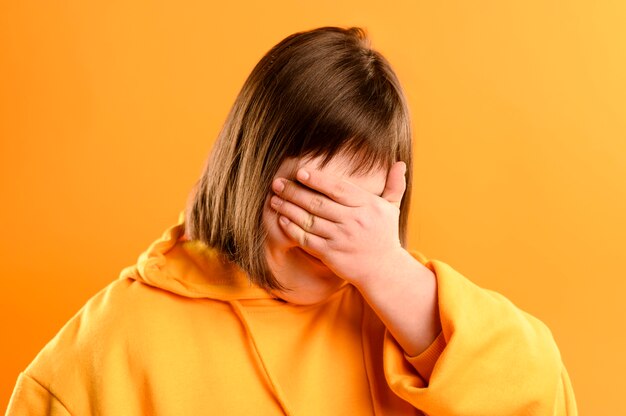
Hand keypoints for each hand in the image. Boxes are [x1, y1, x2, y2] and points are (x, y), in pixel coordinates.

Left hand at [270, 160, 407, 285]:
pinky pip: (307, 239)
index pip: (338, 189)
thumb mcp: (392, 209)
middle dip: (294, 192)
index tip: (300, 171)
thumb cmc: (384, 236)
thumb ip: (394, 185)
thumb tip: (400, 163)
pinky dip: (292, 229)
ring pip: (309, 220)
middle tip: (277, 183)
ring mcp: (341, 239)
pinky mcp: (331, 254)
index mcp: (367, 206)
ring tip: (274, 198)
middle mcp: (354, 221)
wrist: (384, 271)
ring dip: (288, 208)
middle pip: (318, 203)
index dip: (317, 179)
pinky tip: (281, 219)